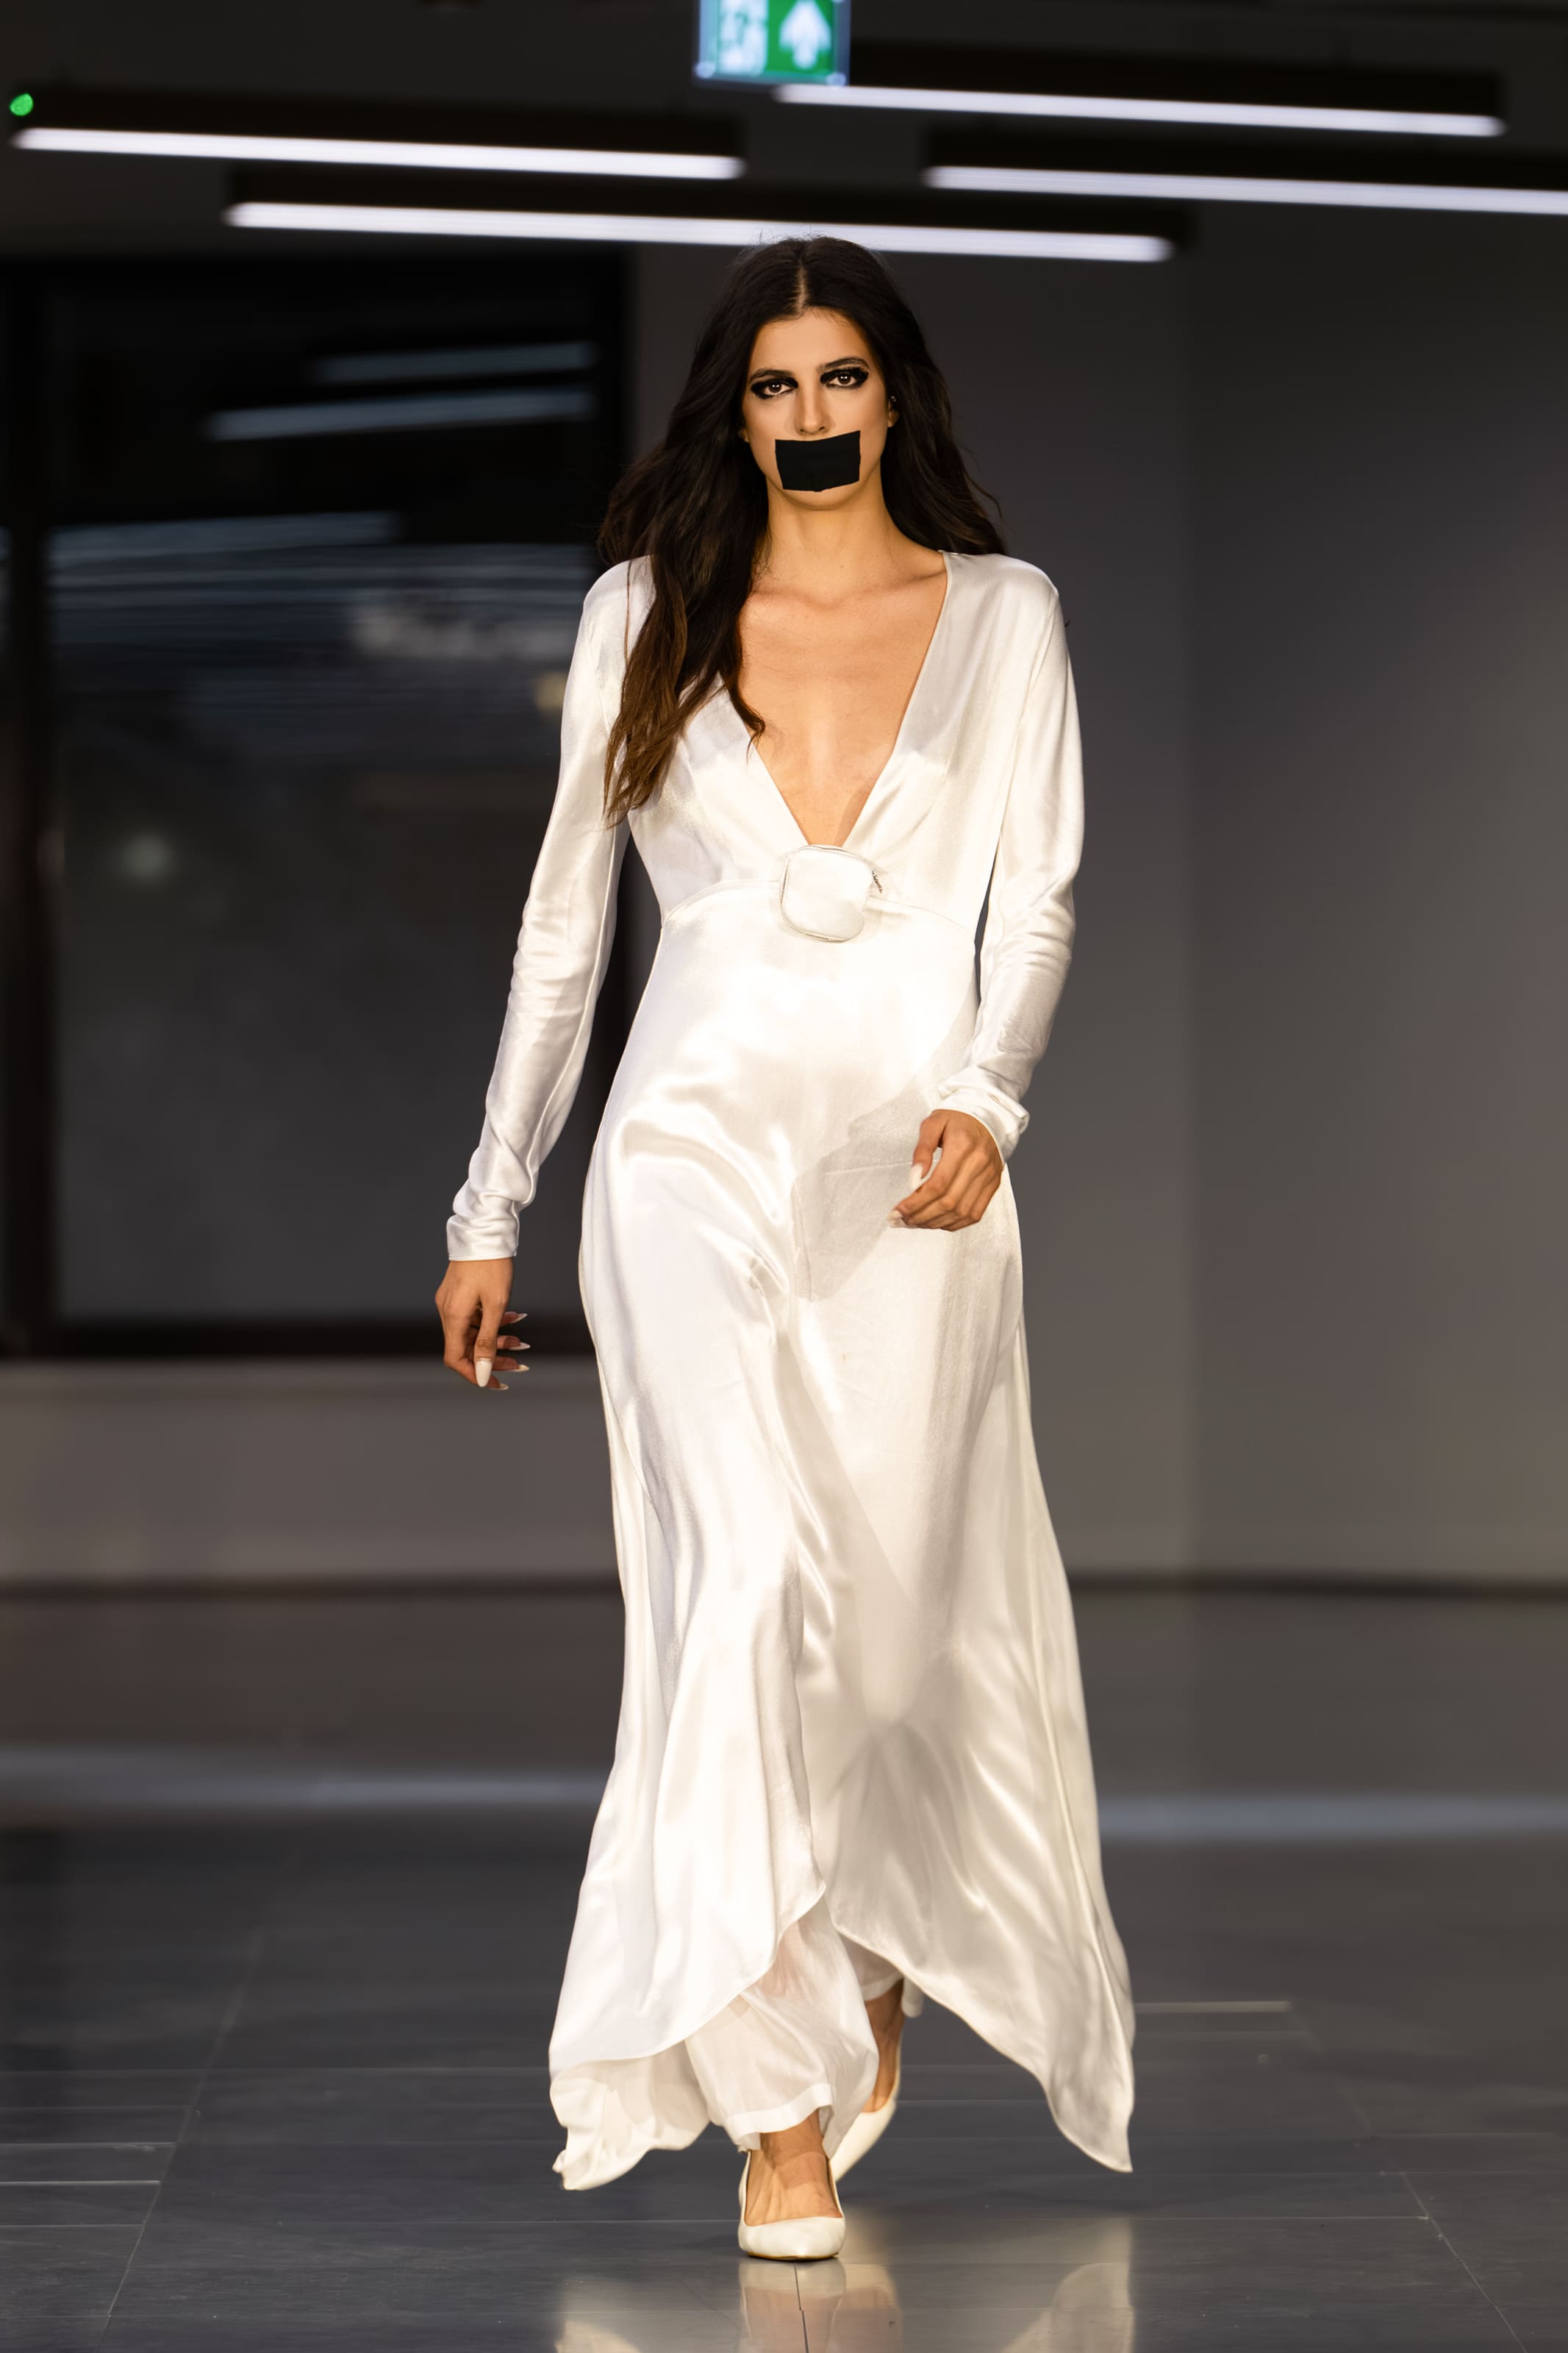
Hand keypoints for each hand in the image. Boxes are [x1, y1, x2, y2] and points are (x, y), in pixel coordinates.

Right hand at [435, 1259, 528, 1391]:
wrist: (486, 1230)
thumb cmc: (492, 1263)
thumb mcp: (495, 1305)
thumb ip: (488, 1342)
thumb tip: (483, 1373)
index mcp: (453, 1316)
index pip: (455, 1358)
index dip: (475, 1374)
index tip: (496, 1382)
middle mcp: (448, 1311)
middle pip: (466, 1347)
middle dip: (493, 1358)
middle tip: (518, 1364)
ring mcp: (453, 1301)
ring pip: (474, 1332)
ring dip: (497, 1340)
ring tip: (522, 1342)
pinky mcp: (460, 1293)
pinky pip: (476, 1317)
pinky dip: (494, 1322)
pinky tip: (515, 1318)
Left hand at [891, 1110, 1002, 1231]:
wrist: (987, 1118)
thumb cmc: (956, 1120)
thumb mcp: (933, 1123)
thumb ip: (922, 1149)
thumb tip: (914, 1178)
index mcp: (963, 1146)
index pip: (938, 1184)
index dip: (916, 1203)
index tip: (897, 1211)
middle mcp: (979, 1164)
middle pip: (948, 1202)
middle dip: (920, 1216)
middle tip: (899, 1221)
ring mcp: (988, 1177)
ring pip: (960, 1212)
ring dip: (934, 1223)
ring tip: (912, 1223)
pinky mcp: (992, 1186)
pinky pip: (974, 1214)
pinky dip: (953, 1223)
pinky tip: (934, 1222)